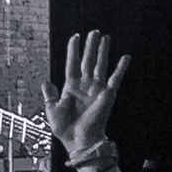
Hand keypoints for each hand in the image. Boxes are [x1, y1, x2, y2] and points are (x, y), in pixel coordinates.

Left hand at [42, 31, 129, 161]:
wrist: (78, 140)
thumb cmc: (65, 128)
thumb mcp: (52, 109)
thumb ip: (50, 95)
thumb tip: (46, 82)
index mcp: (71, 86)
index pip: (72, 63)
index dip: (74, 50)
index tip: (75, 37)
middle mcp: (85, 85)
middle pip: (88, 60)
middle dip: (91, 46)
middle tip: (94, 32)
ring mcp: (97, 88)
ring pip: (100, 65)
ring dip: (102, 51)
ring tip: (105, 37)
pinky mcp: (107, 94)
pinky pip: (116, 78)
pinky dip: (120, 68)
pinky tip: (125, 57)